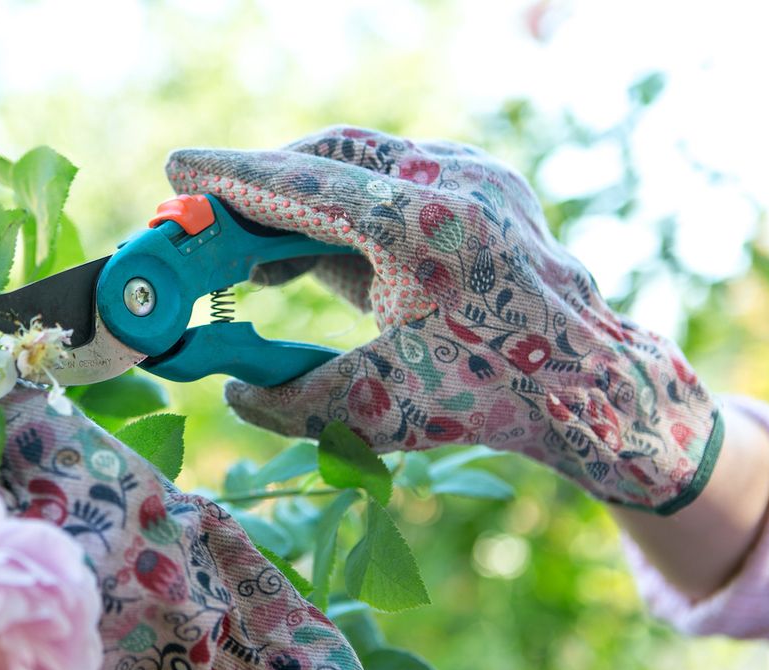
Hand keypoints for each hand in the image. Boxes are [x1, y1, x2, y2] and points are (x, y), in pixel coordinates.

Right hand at [166, 126, 720, 513]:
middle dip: (264, 184)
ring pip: (362, 164)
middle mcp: (451, 184)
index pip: (305, 186)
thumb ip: (290, 402)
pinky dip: (343, 209)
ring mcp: (475, 176)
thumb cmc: (487, 400)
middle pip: (331, 157)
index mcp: (423, 228)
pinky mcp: (486, 185)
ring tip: (253, 253)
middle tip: (210, 217)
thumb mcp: (376, 412)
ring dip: (302, 200)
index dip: (233, 178)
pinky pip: (393, 180)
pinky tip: (308, 253)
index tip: (180, 168)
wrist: (589, 386)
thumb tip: (233, 388)